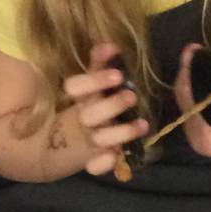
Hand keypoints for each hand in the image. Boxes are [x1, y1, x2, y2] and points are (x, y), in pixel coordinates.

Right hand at [62, 43, 148, 176]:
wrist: (67, 141)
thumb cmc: (92, 104)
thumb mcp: (94, 84)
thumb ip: (100, 64)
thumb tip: (110, 45)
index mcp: (79, 98)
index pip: (75, 87)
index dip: (94, 80)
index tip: (118, 75)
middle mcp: (82, 118)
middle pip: (89, 114)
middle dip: (111, 105)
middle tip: (132, 96)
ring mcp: (88, 140)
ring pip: (98, 139)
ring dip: (120, 133)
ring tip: (143, 124)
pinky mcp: (93, 160)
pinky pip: (94, 166)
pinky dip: (104, 164)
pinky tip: (118, 156)